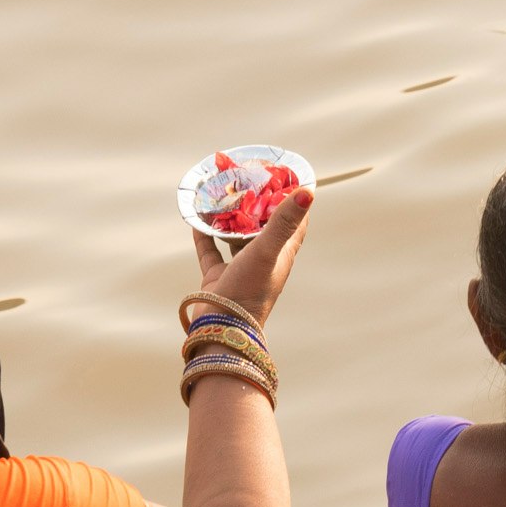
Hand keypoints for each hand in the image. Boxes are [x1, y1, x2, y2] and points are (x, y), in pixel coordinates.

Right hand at [192, 186, 313, 323]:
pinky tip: (196, 216)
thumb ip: (284, 222)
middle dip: (258, 205)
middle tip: (248, 179)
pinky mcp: (218, 277)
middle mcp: (264, 261)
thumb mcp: (267, 251)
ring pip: (236, 237)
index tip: (287, 177)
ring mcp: (240, 269)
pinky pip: (210, 250)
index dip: (294, 202)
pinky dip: (204, 233)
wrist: (221, 329)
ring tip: (222, 194)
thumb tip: (308, 191)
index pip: (295, 225)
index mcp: (282, 255)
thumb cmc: (249, 290)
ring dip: (231, 218)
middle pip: (263, 228)